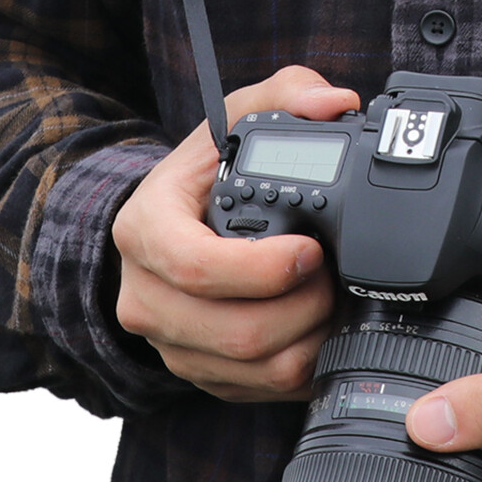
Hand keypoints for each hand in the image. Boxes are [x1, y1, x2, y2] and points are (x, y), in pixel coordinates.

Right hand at [111, 66, 359, 400]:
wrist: (170, 225)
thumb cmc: (207, 171)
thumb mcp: (236, 115)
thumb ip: (288, 91)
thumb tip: (333, 103)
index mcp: (145, 231)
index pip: (195, 267)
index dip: (262, 269)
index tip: (312, 249)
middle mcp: (146, 296)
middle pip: (233, 330)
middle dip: (303, 309)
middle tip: (337, 279)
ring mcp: (171, 343)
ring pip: (252, 368)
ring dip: (309, 339)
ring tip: (335, 301)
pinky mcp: (200, 374)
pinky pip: (260, 389)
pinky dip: (302, 365)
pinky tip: (321, 329)